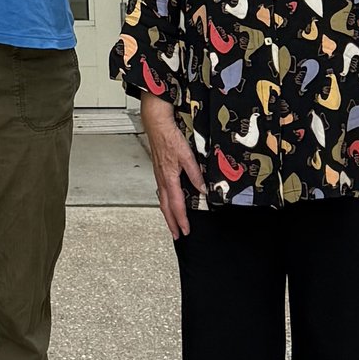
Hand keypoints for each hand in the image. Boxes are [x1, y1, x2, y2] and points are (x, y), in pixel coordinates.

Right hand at [138, 99, 205, 240]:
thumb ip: (195, 174)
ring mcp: (159, 175)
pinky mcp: (159, 170)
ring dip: (167, 214)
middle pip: (165, 207)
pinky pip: (161, 191)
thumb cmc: (169, 137)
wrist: (156, 124)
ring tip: (172, 222)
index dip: (181, 220)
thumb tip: (202, 189)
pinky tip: (169, 200)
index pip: (176, 205)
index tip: (185, 231)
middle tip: (176, 235)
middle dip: (171, 223)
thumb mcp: (187, 156)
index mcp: (169, 178)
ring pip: (162, 200)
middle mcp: (162, 179)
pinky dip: (165, 202)